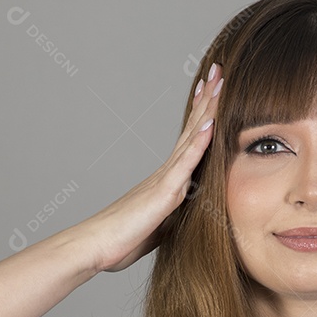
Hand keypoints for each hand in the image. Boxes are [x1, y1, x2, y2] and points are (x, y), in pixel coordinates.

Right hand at [76, 63, 223, 273]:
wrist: (97, 246)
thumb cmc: (124, 238)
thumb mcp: (160, 225)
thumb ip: (174, 214)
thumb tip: (186, 214)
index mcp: (167, 179)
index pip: (190, 140)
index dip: (202, 114)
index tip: (213, 90)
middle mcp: (167, 172)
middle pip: (193, 128)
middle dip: (208, 99)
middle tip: (219, 70)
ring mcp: (165, 178)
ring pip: (191, 136)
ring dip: (207, 109)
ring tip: (219, 81)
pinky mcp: (164, 192)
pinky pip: (185, 163)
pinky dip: (199, 142)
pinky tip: (210, 122)